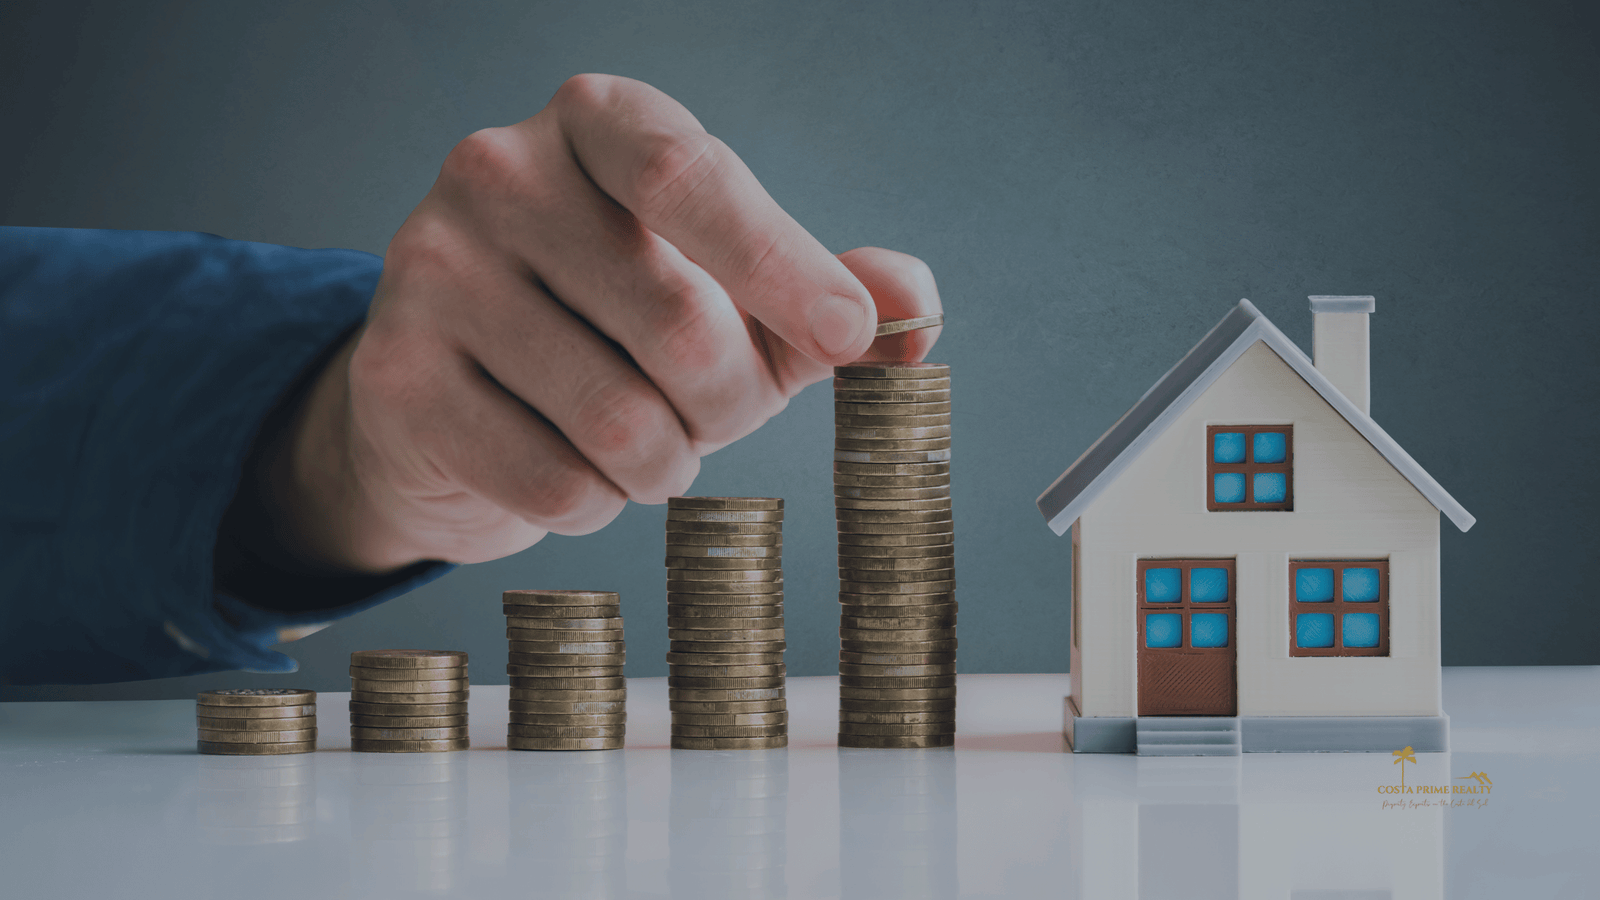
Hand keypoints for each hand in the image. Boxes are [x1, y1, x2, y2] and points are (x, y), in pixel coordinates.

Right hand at [263, 75, 941, 572]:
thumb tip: (917, 305)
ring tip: (644, 443)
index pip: (693, 176)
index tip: (846, 336)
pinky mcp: (395, 376)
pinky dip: (595, 505)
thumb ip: (827, 293)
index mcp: (596, 122)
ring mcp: (432, 270)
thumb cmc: (618, 327)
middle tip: (709, 410)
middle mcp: (499, 172)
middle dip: (726, 403)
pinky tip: (574, 472)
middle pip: (677, 323)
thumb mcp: (736, 296)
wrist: (456, 394)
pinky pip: (553, 483)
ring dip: (664, 465)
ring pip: (618, 422)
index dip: (781, 265)